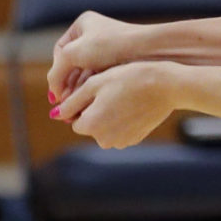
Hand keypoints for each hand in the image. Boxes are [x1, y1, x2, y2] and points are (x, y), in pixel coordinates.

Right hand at [47, 11, 148, 101]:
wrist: (149, 50)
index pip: (62, 52)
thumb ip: (57, 72)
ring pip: (88, 75)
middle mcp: (96, 36)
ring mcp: (110, 51)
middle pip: (74, 66)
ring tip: (75, 110)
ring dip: (79, 92)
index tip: (57, 92)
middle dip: (68, 86)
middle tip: (64, 107)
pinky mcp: (121, 64)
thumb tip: (53, 97)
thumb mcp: (74, 54)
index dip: (57, 72)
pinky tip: (90, 105)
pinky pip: (102, 80)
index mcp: (84, 25)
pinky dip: (94, 91)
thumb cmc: (111, 45)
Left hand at [54, 61, 183, 149]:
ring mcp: (122, 141)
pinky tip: (132, 104)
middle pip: (89, 126)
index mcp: (91, 125)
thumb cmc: (128, 79)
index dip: (81, 105)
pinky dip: (122, 120)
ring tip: (122, 97)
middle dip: (94, 112)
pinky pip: (119, 131)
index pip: (73, 120)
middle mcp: (105, 139)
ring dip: (108, 116)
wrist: (165, 86)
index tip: (96, 91)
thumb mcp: (94, 84)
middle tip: (110, 92)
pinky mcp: (135, 139)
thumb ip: (71, 101)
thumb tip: (55, 114)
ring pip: (105, 129)